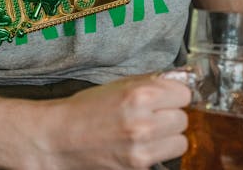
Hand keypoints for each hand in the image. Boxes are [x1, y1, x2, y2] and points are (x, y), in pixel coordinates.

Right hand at [32, 76, 190, 169]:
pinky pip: (165, 157)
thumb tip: (178, 82)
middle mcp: (143, 122)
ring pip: (181, 141)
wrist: (58, 138)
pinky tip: (138, 144)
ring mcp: (142, 148)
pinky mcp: (138, 167)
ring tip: (147, 132)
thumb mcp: (116, 86)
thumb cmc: (84, 109)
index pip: (184, 94)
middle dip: (169, 115)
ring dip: (167, 136)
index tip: (165, 97)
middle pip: (183, 119)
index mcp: (138, 95)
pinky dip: (157, 151)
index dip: (173, 95)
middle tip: (151, 115)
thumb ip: (149, 83)